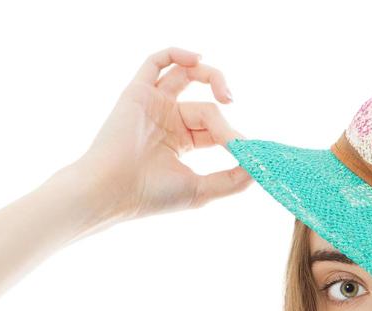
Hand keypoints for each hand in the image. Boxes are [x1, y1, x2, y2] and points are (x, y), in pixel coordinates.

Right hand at [57, 48, 249, 224]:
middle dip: (222, 120)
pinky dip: (177, 54)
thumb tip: (260, 168)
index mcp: (181, 141)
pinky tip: (197, 59)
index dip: (233, 136)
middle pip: (207, 107)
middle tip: (231, 139)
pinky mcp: (137, 92)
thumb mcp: (201, 191)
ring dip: (212, 76)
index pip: (216, 129)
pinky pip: (156, 61)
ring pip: (187, 76)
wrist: (111, 191)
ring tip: (226, 94)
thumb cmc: (150, 195)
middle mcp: (167, 119)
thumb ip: (232, 180)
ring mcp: (152, 104)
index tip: (244, 151)